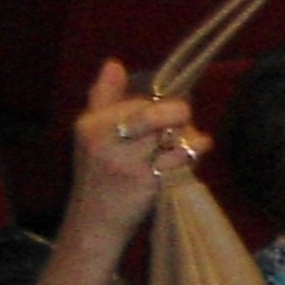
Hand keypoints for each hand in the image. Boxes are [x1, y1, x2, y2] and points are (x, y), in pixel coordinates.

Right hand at [67, 63, 202, 240]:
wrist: (95, 221)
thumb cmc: (98, 173)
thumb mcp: (91, 134)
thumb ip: (104, 97)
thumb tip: (114, 63)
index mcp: (91, 125)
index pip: (138, 102)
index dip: (162, 102)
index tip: (170, 110)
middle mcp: (105, 141)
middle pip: (156, 114)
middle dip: (179, 114)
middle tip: (185, 119)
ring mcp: (126, 164)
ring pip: (172, 136)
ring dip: (190, 135)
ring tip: (190, 139)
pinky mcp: (146, 183)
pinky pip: (181, 159)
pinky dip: (194, 154)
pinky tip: (194, 154)